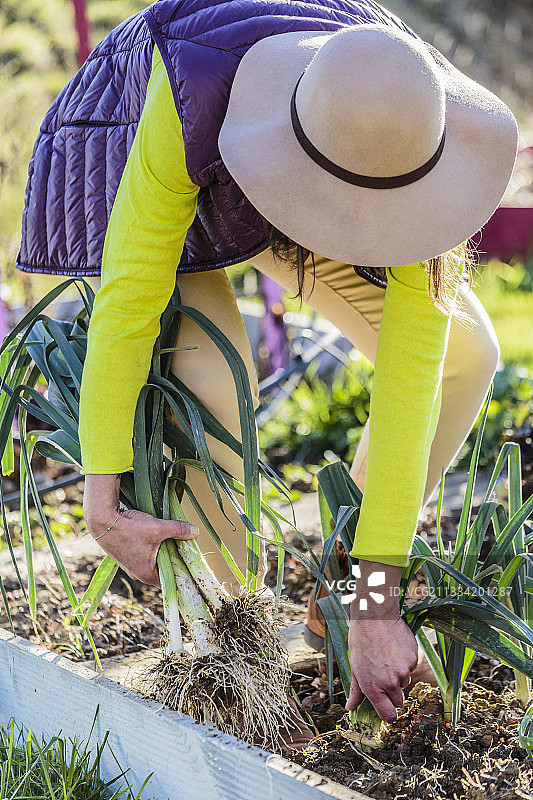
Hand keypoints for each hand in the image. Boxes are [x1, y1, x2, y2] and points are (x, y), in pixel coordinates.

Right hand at [83, 474, 198, 585]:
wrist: (102, 521)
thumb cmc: (129, 528)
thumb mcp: (157, 528)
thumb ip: (178, 530)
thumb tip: (196, 532)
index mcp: (147, 574)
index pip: (171, 580)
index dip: (182, 572)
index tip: (191, 563)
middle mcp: (138, 574)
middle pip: (163, 571)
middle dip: (173, 560)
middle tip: (185, 549)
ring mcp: (131, 566)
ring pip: (153, 562)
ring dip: (162, 553)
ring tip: (172, 542)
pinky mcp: (127, 556)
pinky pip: (145, 557)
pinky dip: (152, 550)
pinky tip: (157, 538)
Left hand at [345, 560, 417, 721]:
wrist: (374, 616)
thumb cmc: (361, 640)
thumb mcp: (354, 666)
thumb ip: (356, 691)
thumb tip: (351, 708)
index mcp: (372, 687)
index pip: (388, 715)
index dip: (388, 713)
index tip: (386, 707)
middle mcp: (389, 682)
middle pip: (398, 701)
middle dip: (392, 693)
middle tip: (383, 675)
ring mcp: (403, 671)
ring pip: (405, 682)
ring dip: (399, 675)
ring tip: (387, 657)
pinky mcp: (413, 659)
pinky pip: (412, 667)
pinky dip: (406, 662)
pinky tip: (395, 649)